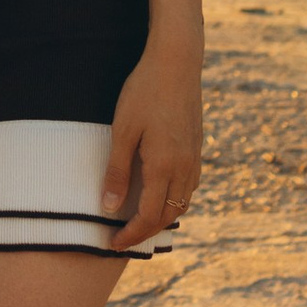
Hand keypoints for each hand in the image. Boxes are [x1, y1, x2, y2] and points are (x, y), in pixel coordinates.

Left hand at [100, 37, 202, 251]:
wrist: (177, 62)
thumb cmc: (144, 92)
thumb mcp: (122, 130)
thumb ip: (116, 171)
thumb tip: (110, 207)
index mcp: (164, 166)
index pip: (149, 217)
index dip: (131, 235)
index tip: (112, 243)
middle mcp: (185, 168)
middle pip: (168, 215)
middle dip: (145, 232)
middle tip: (122, 239)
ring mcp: (194, 158)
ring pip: (182, 203)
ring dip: (162, 218)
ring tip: (138, 223)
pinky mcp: (197, 148)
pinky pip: (189, 187)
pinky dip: (174, 201)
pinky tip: (160, 195)